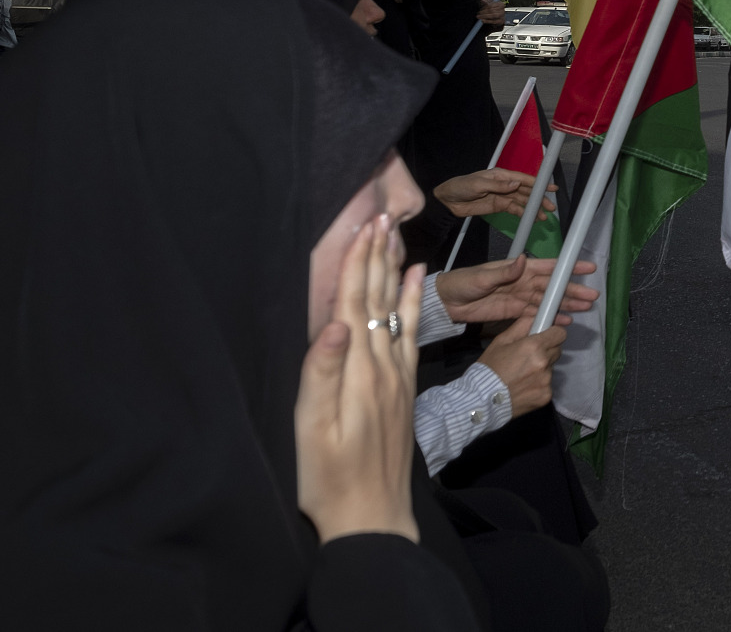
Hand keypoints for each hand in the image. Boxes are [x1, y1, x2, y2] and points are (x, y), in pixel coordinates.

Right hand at [296, 214, 421, 542]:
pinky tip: (417, 282)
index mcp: (358, 371)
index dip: (359, 262)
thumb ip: (322, 374)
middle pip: (381, 299)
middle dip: (379, 255)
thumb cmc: (331, 479)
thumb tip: (333, 321)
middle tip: (382, 213)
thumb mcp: (312, 430)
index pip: (358, 303)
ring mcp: (397, 377)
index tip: (365, 225)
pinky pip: (412, 333)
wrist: (373, 517)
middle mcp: (383, 366)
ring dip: (396, 270)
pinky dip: (414, 302)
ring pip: (398, 309)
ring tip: (396, 235)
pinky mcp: (402, 389)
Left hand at [435, 167, 555, 218]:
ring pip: (522, 202)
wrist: (447, 201)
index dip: (538, 183)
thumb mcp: (478, 184)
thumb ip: (498, 185)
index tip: (551, 187)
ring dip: (533, 209)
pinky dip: (523, 214)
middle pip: (526, 191)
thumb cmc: (460, 186)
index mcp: (501, 175)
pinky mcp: (498, 206)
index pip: (523, 179)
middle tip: (550, 207)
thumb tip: (516, 184)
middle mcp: (505, 184)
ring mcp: (502, 196)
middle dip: (539, 199)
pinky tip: (530, 219)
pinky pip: (514, 209)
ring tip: (543, 217)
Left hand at [437, 256, 599, 324]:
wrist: (445, 303)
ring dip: (566, 304)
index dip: (567, 267)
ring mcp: (520, 297)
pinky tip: (565, 320)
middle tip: (592, 296)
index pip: (548, 266)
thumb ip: (504, 271)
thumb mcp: (481, 276)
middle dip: (573, 290)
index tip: (586, 268)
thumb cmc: (461, 283)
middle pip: (553, 286)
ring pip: (549, 300)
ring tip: (585, 308)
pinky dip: (552, 317)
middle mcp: (523, 281)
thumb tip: (524, 261)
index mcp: (518, 268)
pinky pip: (537, 314)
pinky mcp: (514, 312)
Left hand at [476, 0, 505, 26]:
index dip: (484, 7)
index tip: (480, 9)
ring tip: (479, 17)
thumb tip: (482, 1)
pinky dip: (487, 21)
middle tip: (478, 14)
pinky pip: (494, 21)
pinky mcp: (501, 21)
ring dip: (485, 16)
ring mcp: (502, 16)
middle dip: (484, 12)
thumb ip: (486, 1)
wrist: (498, 17)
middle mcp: (502, 10)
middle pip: (492, 10)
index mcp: (500, 4)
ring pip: (493, 15)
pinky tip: (483, 20)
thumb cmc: (493, 9)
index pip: (491, 5)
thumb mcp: (490, 3)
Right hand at [477, 315, 566, 418]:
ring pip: (551, 368)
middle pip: (556, 350)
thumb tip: (537, 317)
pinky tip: (523, 387)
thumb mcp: (501, 341)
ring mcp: (546, 381)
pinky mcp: (546, 396)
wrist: (482, 400)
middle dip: (546, 350)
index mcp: (534, 346)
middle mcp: (544, 363)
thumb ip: (522, 326)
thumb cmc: (489, 368)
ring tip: (522, 375)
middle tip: (528, 357)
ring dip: (541, 368)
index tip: (546, 336)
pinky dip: (538, 384)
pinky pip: (547, 385)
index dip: (553, 333)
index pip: (560, 334)